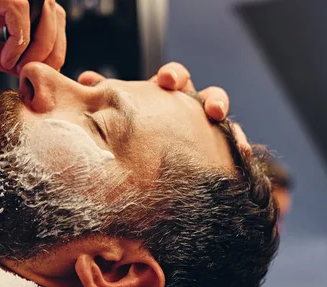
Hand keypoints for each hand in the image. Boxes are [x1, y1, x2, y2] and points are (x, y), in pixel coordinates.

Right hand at [0, 0, 66, 73]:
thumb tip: (24, 71)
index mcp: (1, 9)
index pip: (43, 26)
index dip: (49, 53)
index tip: (34, 82)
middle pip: (52, 17)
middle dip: (53, 51)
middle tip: (36, 78)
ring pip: (42, 11)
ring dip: (40, 47)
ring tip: (21, 70)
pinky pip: (18, 9)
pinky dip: (19, 38)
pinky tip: (5, 58)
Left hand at [78, 62, 251, 154]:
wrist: (142, 170)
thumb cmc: (131, 132)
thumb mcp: (120, 113)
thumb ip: (106, 95)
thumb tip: (85, 79)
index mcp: (165, 95)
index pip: (174, 78)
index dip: (173, 76)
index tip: (167, 81)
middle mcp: (188, 108)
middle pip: (206, 95)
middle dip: (211, 99)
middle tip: (212, 108)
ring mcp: (204, 127)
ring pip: (224, 121)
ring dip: (229, 126)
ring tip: (230, 133)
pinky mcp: (216, 147)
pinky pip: (232, 144)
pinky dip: (238, 146)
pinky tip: (241, 154)